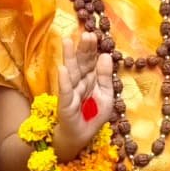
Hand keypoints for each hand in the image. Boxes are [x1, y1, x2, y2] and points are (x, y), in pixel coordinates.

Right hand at [51, 33, 113, 160]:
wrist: (81, 136)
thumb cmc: (93, 116)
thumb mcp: (106, 95)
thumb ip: (104, 76)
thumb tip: (106, 55)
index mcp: (90, 79)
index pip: (91, 61)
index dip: (92, 49)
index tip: (94, 34)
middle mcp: (80, 83)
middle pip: (81, 63)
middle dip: (82, 49)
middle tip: (85, 34)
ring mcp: (71, 92)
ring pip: (71, 72)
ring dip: (69, 57)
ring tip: (67, 42)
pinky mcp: (65, 104)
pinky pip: (66, 91)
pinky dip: (64, 81)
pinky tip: (63, 70)